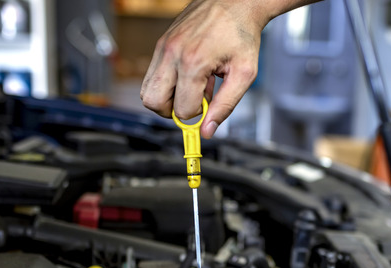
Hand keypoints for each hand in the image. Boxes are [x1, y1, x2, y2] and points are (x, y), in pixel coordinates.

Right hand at [139, 0, 266, 137]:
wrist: (235, 2)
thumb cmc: (241, 34)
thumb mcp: (243, 74)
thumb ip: (225, 106)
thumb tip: (208, 131)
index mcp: (193, 62)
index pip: (182, 109)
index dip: (197, 114)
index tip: (209, 105)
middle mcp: (172, 53)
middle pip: (152, 102)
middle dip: (172, 110)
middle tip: (193, 103)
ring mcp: (163, 47)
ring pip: (147, 90)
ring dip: (168, 97)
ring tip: (192, 87)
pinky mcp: (161, 43)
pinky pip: (152, 75)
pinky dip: (167, 82)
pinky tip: (188, 75)